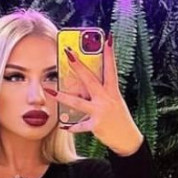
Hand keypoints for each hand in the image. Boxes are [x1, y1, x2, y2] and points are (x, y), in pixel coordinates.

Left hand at [44, 34, 143, 154]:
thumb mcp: (114, 101)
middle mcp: (107, 99)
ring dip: (62, 96)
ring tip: (50, 90)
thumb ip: (101, 92)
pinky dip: (72, 127)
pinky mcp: (97, 125)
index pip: (111, 68)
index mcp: (113, 91)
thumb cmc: (119, 118)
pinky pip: (81, 125)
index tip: (108, 38)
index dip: (110, 53)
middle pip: (90, 79)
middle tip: (68, 52)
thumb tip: (83, 83)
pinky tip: (64, 126)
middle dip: (78, 65)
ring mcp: (101, 111)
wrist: (128, 139)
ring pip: (78, 102)